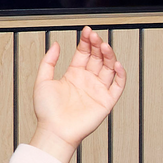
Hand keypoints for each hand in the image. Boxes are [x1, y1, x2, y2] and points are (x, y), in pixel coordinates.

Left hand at [28, 29, 126, 160]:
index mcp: (73, 75)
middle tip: (95, 36)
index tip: (86, 31)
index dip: (86, 41)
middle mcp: (87, 81)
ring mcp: (97, 90)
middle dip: (97, 45)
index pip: (84, 53)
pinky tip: (117, 64)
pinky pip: (117, 86)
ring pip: (109, 68)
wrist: (54, 131)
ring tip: (104, 46)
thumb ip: (48, 61)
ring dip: (109, 56)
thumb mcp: (42, 80)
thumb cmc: (47, 111)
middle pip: (97, 58)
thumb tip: (55, 44)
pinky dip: (120, 75)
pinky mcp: (106, 101)